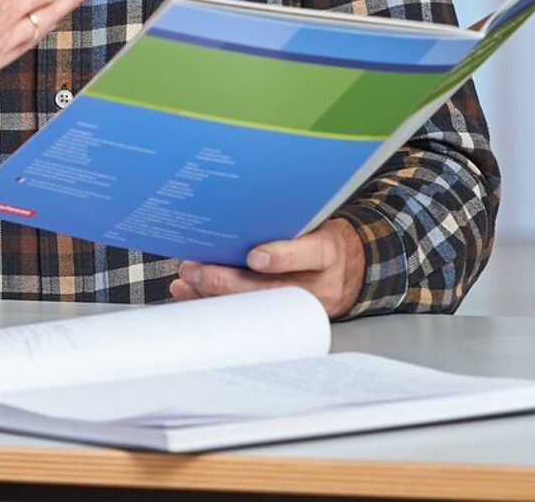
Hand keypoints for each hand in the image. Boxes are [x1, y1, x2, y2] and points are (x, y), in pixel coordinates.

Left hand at [168, 217, 365, 319]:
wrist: (346, 269)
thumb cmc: (319, 239)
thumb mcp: (313, 224)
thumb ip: (283, 221)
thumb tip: (233, 212)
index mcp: (327, 252)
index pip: (310, 254)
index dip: (281, 257)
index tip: (254, 257)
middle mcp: (318, 285)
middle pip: (273, 290)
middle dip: (229, 282)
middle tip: (196, 271)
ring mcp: (301, 308)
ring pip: (257, 308)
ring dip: (216, 296)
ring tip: (188, 283)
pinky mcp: (286, 321)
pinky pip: (249, 317)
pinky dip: (218, 305)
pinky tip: (194, 295)